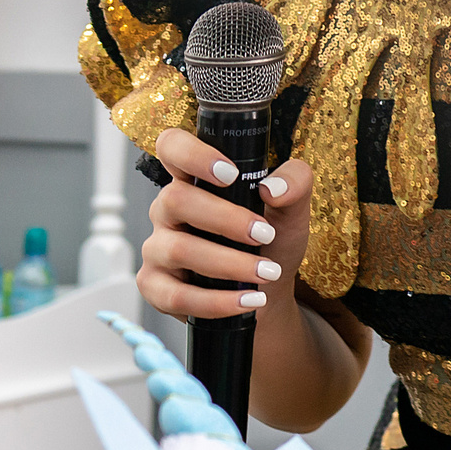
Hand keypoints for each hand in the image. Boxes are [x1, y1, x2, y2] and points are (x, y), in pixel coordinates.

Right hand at [139, 130, 314, 323]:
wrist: (265, 293)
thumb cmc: (271, 244)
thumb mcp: (292, 210)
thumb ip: (295, 184)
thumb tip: (273, 188)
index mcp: (193, 181)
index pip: (172, 148)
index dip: (191, 154)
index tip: (230, 174)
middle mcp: (167, 211)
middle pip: (176, 200)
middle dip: (225, 219)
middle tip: (265, 234)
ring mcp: (157, 249)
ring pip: (178, 249)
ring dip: (227, 264)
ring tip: (267, 273)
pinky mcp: (155, 287)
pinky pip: (177, 295)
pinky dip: (216, 301)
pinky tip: (249, 301)